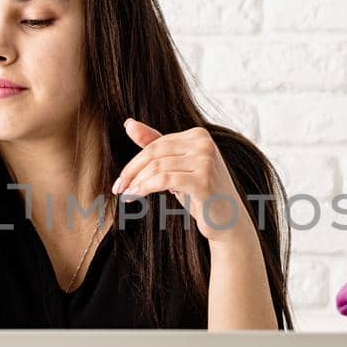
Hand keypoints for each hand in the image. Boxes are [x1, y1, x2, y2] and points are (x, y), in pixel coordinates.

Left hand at [110, 118, 254, 244]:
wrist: (228, 222)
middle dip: (132, 171)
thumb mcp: (177, 167)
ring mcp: (206, 161)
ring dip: (136, 183)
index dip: (135, 162)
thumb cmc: (201, 194)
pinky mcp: (203, 180)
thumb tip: (128, 124)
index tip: (121, 180)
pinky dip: (145, 188)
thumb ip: (155, 144)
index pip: (157, 144)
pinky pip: (164, 180)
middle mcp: (205, 144)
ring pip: (157, 167)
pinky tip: (135, 197)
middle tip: (118, 188)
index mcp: (199, 135)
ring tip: (127, 195)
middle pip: (155, 153)